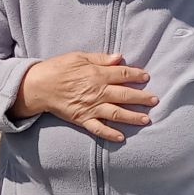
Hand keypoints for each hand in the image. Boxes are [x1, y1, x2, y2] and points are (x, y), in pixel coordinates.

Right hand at [13, 52, 157, 141]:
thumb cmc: (57, 68)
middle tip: (155, 100)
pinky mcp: (82, 119)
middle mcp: (97, 91)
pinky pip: (98, 129)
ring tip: (147, 120)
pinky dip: (110, 134)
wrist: (38, 86)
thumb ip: (100, 58)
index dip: (136, 75)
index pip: (122, 74)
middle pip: (125, 95)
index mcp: (97, 74)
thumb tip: (119, 58)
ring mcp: (90, 107)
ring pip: (116, 113)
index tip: (146, 77)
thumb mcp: (79, 56)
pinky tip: (121, 137)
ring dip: (133, 117)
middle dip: (142, 98)